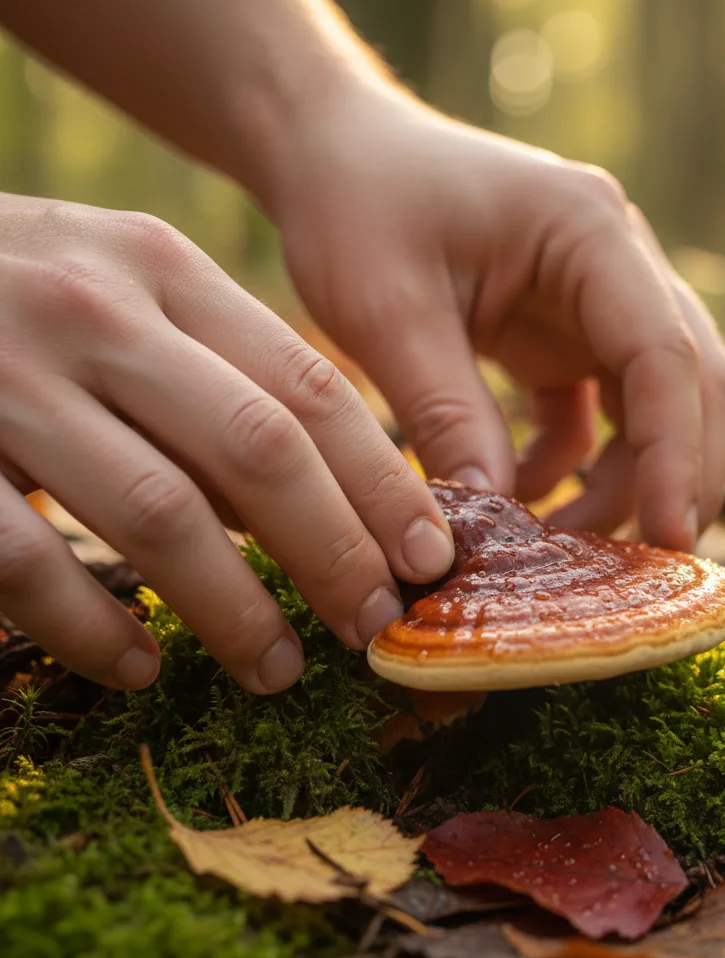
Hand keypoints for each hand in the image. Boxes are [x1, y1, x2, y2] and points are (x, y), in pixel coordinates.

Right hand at [0, 194, 452, 692]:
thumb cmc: (17, 297)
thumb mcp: (128, 301)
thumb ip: (220, 386)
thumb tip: (329, 508)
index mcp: (162, 269)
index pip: (310, 390)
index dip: (382, 486)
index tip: (430, 560)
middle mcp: (92, 310)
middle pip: (258, 451)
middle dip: (334, 552)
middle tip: (375, 626)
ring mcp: (3, 376)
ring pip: (158, 512)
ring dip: (234, 608)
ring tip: (279, 668)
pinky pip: (25, 560)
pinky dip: (91, 626)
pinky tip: (140, 666)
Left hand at [267, 83, 724, 549]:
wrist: (335, 155)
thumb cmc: (356, 205)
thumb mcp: (386, 309)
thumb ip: (444, 412)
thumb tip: (489, 522)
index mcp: (589, 232)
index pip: (664, 354)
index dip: (675, 453)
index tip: (669, 540)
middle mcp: (616, 263)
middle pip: (689, 383)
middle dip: (675, 477)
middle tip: (645, 570)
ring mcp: (595, 301)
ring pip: (654, 405)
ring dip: (625, 482)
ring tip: (564, 549)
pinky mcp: (564, 335)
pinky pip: (597, 413)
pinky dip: (575, 465)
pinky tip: (522, 496)